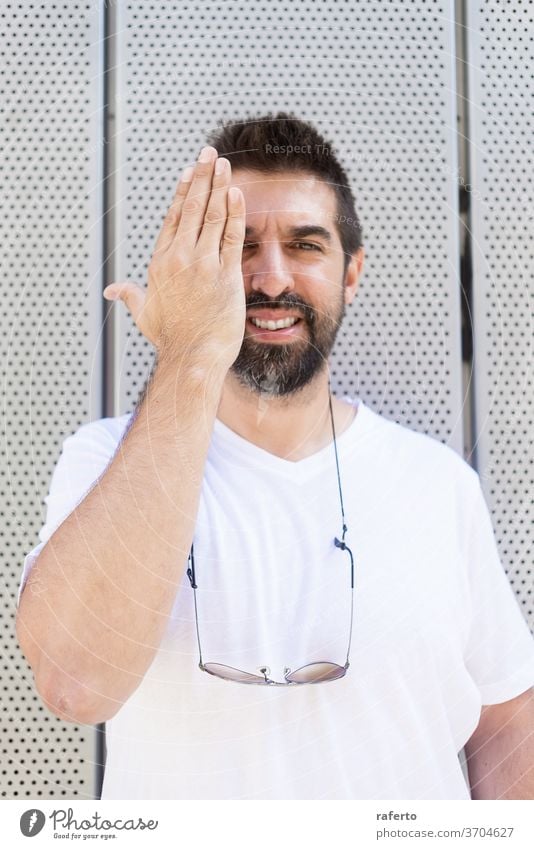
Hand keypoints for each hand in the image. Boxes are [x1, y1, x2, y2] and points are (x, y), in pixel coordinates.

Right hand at [104, 146, 245, 369]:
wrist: (192, 357)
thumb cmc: (170, 338)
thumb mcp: (144, 313)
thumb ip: (129, 295)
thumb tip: (111, 290)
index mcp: (160, 262)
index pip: (172, 218)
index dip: (182, 192)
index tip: (189, 173)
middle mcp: (179, 258)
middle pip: (191, 208)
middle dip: (201, 177)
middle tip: (209, 153)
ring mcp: (203, 265)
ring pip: (211, 216)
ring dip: (218, 186)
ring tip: (223, 164)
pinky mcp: (225, 275)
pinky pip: (230, 236)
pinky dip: (234, 213)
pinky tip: (236, 193)